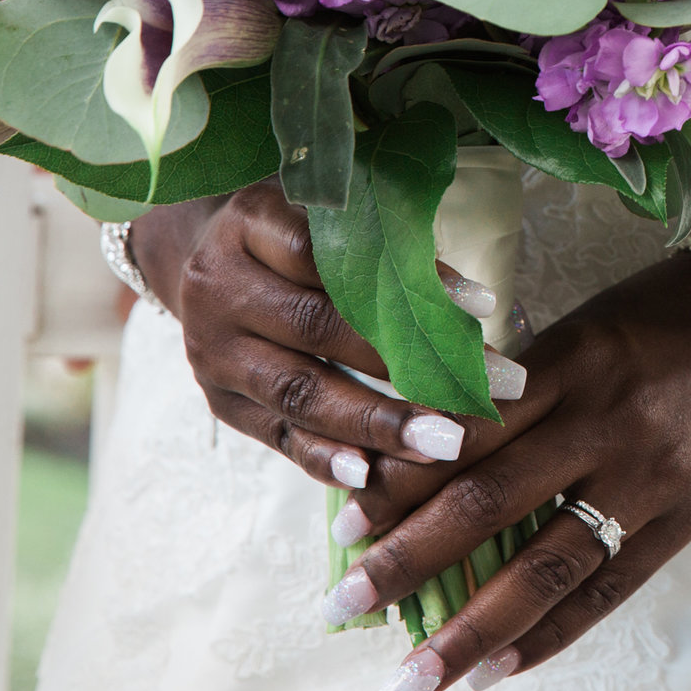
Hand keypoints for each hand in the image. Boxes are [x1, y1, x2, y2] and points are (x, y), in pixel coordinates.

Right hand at [137, 181, 515, 487]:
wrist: (206, 264)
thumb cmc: (295, 233)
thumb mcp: (327, 215)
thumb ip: (382, 244)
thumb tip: (470, 304)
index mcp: (251, 222)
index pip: (334, 253)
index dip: (408, 279)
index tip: (484, 306)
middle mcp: (221, 287)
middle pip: (320, 329)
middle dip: (408, 363)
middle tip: (483, 390)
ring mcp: (214, 350)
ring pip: (301, 392)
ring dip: (377, 424)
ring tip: (446, 443)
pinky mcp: (221, 401)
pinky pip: (278, 435)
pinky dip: (326, 457)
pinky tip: (373, 475)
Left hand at [325, 246, 690, 690]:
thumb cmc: (657, 319)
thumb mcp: (581, 330)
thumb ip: (513, 392)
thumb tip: (419, 455)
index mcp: (573, 361)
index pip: (470, 431)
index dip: (404, 480)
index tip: (345, 522)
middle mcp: (609, 421)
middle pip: (492, 501)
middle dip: (409, 560)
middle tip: (343, 604)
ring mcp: (652, 477)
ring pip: (547, 563)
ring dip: (471, 627)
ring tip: (414, 676)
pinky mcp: (687, 518)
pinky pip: (609, 589)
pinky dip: (549, 635)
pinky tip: (497, 672)